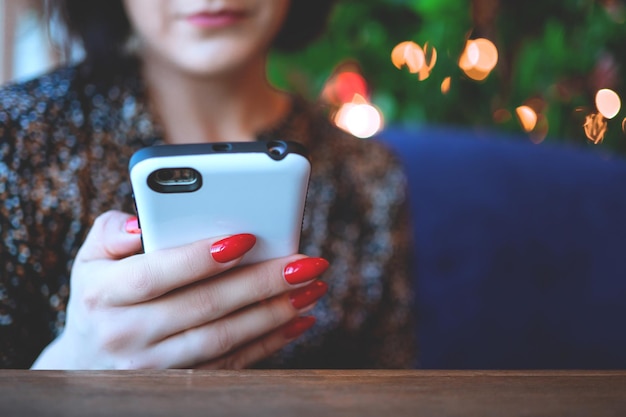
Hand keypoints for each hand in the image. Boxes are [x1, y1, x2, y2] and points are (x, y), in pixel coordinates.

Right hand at [31, 210, 328, 368]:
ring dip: (274, 313)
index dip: (199, 258)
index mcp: (103, 296)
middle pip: (203, 307)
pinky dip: (269, 342)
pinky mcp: (182, 384)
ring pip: (224, 338)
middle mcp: (127, 335)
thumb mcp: (89, 260)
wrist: (89, 364)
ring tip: (311, 288)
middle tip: (305, 262)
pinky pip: (232, 365)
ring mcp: (155, 367)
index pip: (153, 276)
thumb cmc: (101, 299)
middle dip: (260, 282)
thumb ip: (110, 232)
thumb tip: (143, 223)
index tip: (246, 238)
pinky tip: (299, 320)